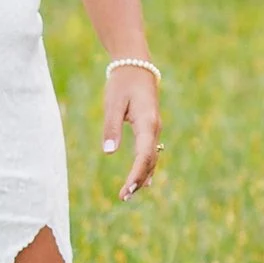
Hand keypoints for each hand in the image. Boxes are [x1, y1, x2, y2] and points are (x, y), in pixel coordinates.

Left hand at [102, 64, 161, 200]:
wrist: (136, 65)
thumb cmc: (122, 83)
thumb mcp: (113, 103)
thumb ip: (111, 127)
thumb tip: (108, 152)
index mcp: (147, 123)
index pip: (144, 156)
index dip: (136, 175)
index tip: (126, 190)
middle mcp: (155, 128)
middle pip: (149, 160)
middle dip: (138, 180)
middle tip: (124, 197)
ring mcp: (154, 128)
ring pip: (151, 158)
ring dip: (142, 176)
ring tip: (129, 193)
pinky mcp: (150, 128)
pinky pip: (150, 152)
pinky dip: (146, 167)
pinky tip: (143, 181)